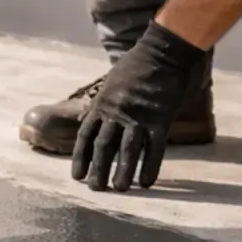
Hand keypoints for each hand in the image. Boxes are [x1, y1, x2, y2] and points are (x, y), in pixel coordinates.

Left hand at [73, 22, 208, 192]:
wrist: (163, 52)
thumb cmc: (137, 66)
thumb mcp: (109, 83)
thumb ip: (101, 104)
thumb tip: (89, 119)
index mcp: (102, 105)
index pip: (86, 136)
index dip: (81, 158)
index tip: (77, 176)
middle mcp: (117, 113)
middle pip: (104, 147)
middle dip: (98, 170)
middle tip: (95, 189)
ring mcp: (139, 116)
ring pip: (128, 150)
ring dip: (122, 172)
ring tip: (119, 190)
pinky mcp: (161, 118)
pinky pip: (154, 148)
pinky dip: (150, 166)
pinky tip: (146, 183)